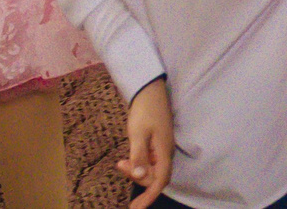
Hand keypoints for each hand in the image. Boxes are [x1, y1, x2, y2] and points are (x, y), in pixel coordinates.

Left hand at [120, 78, 172, 208]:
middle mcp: (165, 152)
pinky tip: (126, 159)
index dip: (149, 196)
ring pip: (150, 169)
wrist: (150, 90)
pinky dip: (136, 163)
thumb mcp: (138, 134)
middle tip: (120, 166)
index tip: (135, 208)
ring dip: (135, 170)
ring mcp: (162, 148)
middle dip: (137, 178)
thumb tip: (140, 178)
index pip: (160, 181)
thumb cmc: (145, 110)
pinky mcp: (156, 144)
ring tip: (121, 162)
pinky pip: (148, 161)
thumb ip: (139, 156)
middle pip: (154, 177)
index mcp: (164, 151)